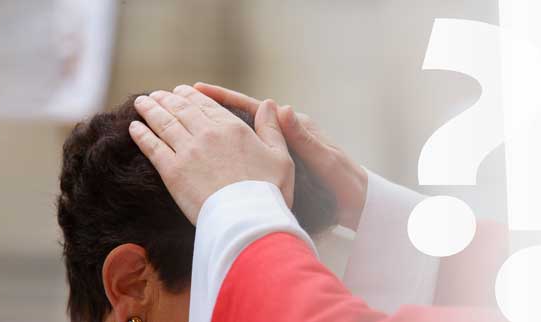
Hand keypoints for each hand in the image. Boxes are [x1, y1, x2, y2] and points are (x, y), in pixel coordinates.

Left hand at [129, 85, 293, 223]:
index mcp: (233, 128)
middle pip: (181, 109)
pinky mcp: (172, 171)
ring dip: (150, 110)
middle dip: (166, 99)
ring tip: (141, 103)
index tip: (181, 91)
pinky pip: (152, 147)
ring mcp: (187, 151)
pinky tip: (133, 127)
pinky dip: (141, 134)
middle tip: (155, 95)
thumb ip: (272, 128)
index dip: (191, 95)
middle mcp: (207, 134)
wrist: (246, 219)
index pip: (207, 104)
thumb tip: (270, 103)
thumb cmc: (268, 192)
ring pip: (164, 123)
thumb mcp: (281, 156)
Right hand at [194, 82, 367, 228]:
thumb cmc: (346, 183)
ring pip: (241, 139)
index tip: (199, 90)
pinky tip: (209, 160)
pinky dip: (227, 156)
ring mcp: (280, 154)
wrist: (359, 207)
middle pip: (241, 120)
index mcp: (294, 128)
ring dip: (216, 133)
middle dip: (213, 112)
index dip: (225, 99)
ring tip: (186, 128)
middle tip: (181, 103)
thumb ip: (303, 138)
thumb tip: (279, 108)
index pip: (254, 109)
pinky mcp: (278, 170)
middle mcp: (284, 137)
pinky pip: (247, 158)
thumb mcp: (325, 160)